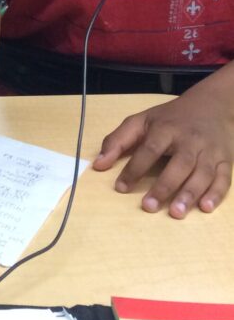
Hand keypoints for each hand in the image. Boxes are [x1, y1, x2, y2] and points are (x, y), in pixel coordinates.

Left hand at [93, 84, 233, 216]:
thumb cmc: (171, 118)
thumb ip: (118, 140)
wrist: (212, 105)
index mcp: (166, 128)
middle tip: (149, 206)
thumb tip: (98, 165)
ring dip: (189, 194)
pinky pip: (224, 179)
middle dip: (164, 186)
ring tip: (176, 213)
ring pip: (202, 174)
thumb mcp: (142, 120)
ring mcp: (209, 151)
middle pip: (179, 164)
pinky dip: (216, 193)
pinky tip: (205, 208)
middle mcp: (189, 140)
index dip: (135, 168)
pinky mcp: (226, 161)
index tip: (120, 187)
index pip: (149, 149)